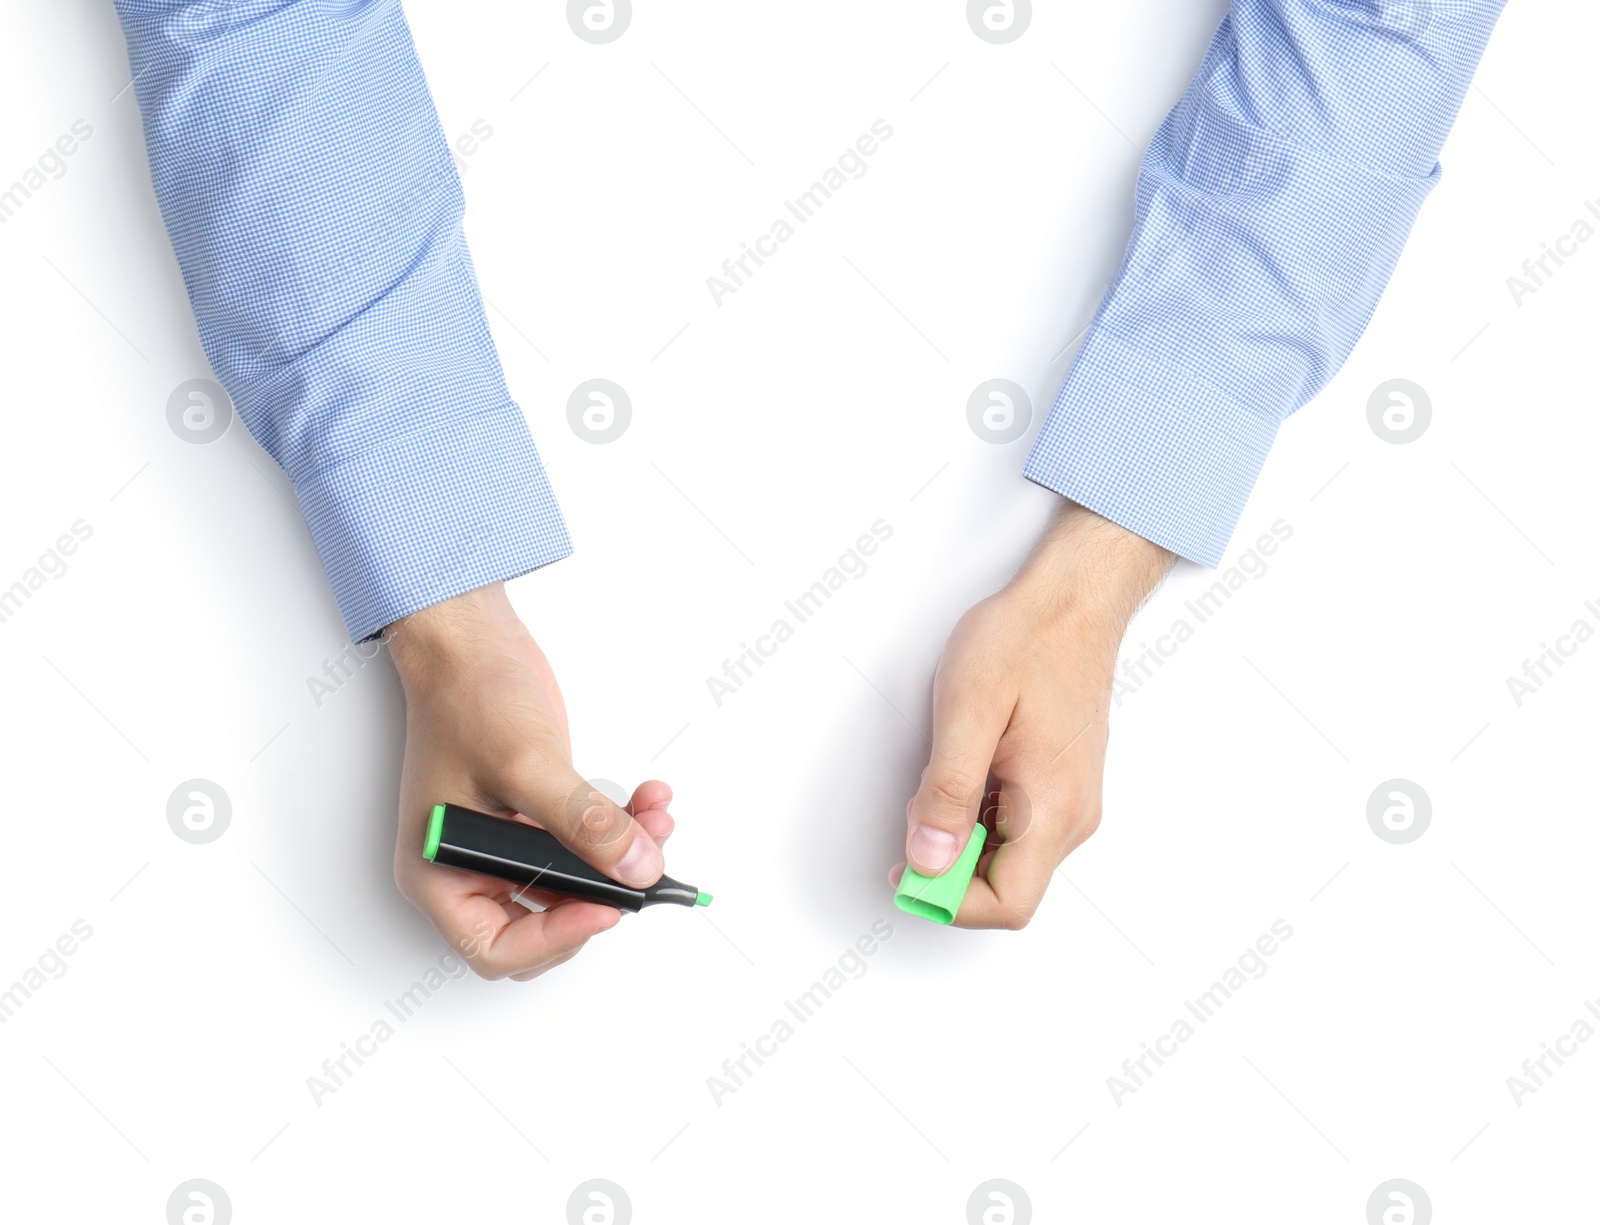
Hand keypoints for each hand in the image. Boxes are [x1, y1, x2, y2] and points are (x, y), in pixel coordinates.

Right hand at [386, 582, 674, 979]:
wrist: (472, 644)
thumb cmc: (466, 697)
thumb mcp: (527, 765)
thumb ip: (584, 823)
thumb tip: (637, 868)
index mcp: (439, 874)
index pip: (497, 948)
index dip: (554, 938)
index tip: (605, 906)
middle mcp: (469, 869)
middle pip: (542, 927)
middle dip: (599, 897)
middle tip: (639, 866)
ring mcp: (505, 846)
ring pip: (575, 887)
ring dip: (622, 861)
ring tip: (656, 821)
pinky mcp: (536, 820)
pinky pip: (585, 848)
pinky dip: (620, 830)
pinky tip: (646, 800)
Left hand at [891, 502, 1173, 928]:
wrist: (1071, 601)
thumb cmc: (1024, 642)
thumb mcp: (967, 711)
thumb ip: (947, 793)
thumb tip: (928, 860)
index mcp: (1053, 808)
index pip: (1007, 904)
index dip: (949, 898)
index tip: (908, 865)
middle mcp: (1072, 818)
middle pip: (1006, 887)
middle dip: (950, 864)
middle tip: (918, 807)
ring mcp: (1071, 804)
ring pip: (1007, 859)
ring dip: (961, 837)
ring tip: (943, 773)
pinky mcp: (1062, 788)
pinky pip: (1015, 829)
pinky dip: (977, 816)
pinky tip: (964, 768)